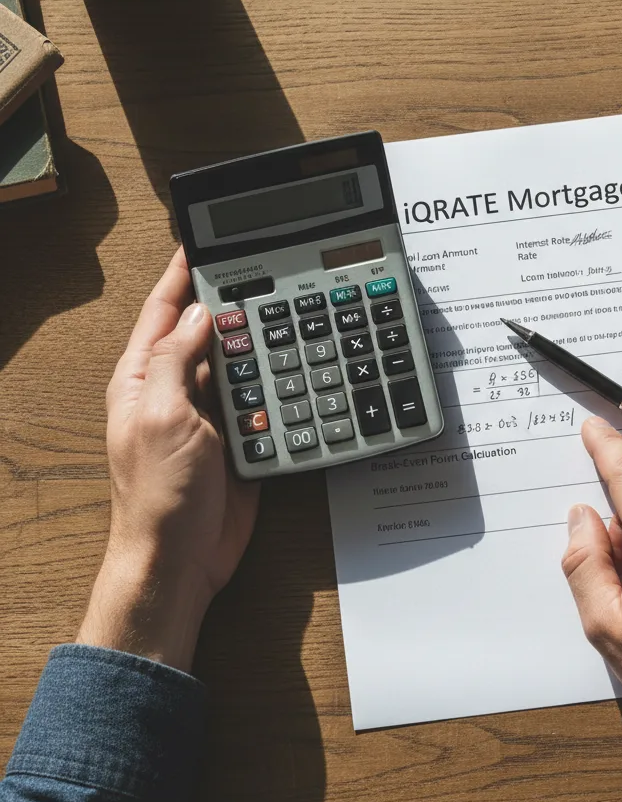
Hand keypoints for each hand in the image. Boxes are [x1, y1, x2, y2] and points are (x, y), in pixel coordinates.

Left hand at [77, 248, 259, 670]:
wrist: (183, 559)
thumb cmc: (159, 495)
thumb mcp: (161, 416)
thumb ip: (176, 361)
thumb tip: (199, 314)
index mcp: (143, 378)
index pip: (163, 312)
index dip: (181, 274)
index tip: (203, 241)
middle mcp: (175, 390)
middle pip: (206, 331)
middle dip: (232, 302)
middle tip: (266, 271)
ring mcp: (208, 414)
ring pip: (240, 362)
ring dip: (262, 342)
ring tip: (288, 312)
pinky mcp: (239, 437)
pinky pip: (263, 397)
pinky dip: (280, 380)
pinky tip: (298, 366)